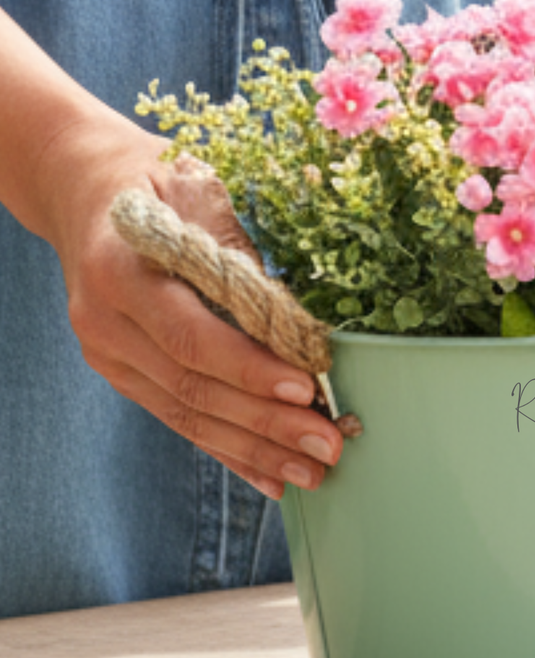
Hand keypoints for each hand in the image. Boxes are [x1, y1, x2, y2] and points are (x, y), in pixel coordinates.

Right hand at [42, 120, 342, 499]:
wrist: (81, 187)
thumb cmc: (156, 181)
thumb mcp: (196, 190)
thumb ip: (236, 252)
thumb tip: (293, 317)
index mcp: (121, 270)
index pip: (192, 335)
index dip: (250, 367)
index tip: (308, 386)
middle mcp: (106, 322)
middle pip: (194, 387)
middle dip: (267, 423)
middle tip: (329, 446)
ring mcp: (110, 354)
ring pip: (188, 414)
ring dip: (256, 448)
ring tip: (314, 472)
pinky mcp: (123, 372)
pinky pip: (180, 418)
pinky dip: (229, 450)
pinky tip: (271, 477)